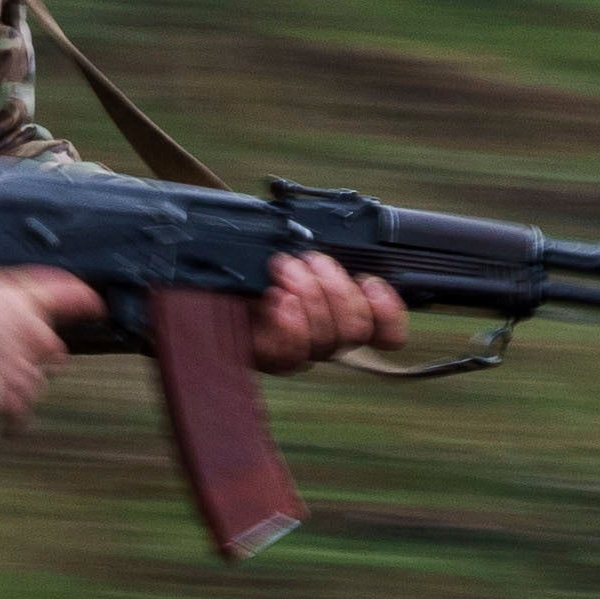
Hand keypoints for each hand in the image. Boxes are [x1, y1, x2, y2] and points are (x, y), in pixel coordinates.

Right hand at [0, 264, 99, 418]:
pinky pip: (14, 418)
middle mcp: (35, 341)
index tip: (95, 306)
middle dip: (31, 354)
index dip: (85, 302)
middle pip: (51, 351)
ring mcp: (24, 380)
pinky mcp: (7, 412)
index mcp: (23, 302)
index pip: (70, 296)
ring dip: (11, 385)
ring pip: (32, 386)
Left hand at [247, 251, 403, 371]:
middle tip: (310, 259)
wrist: (210, 263)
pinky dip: (289, 323)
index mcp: (343, 311)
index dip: (389, 313)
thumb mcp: (299, 240)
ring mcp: (296, 352)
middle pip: (356, 331)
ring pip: (327, 340)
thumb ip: (331, 252)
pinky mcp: (265, 358)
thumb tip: (356, 255)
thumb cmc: (258, 250)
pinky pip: (291, 354)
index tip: (371, 282)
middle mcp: (326, 337)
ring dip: (309, 295)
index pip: (387, 333)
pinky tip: (275, 297)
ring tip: (284, 267)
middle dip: (336, 288)